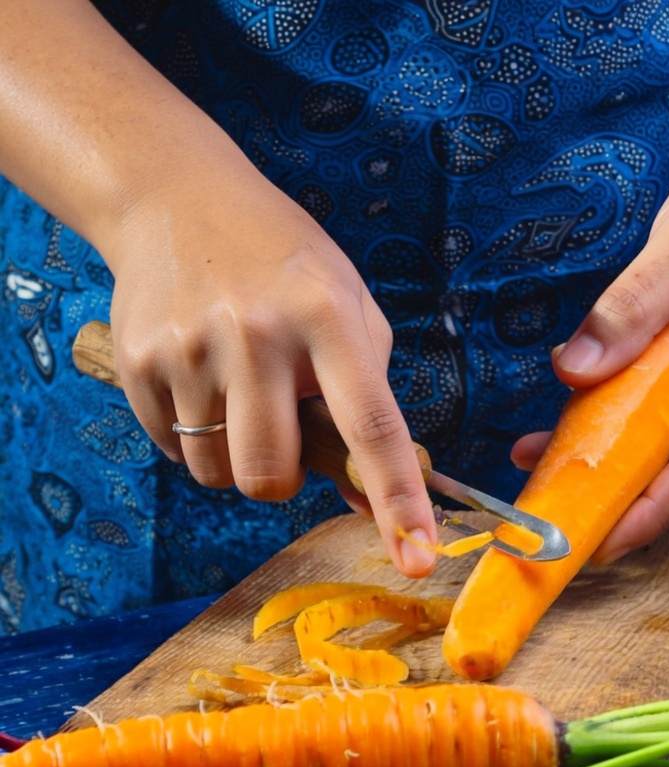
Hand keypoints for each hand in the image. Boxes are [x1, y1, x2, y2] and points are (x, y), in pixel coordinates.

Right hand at [108, 156, 436, 576]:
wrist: (174, 197)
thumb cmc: (281, 265)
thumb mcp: (346, 303)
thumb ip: (366, 394)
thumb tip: (362, 498)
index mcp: (327, 317)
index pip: (371, 426)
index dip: (398, 499)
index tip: (419, 557)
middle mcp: (258, 333)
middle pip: (270, 476)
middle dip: (280, 478)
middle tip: (280, 429)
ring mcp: (191, 348)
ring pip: (218, 474)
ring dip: (233, 455)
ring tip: (235, 390)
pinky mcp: (140, 362)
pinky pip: (173, 450)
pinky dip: (192, 433)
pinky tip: (198, 375)